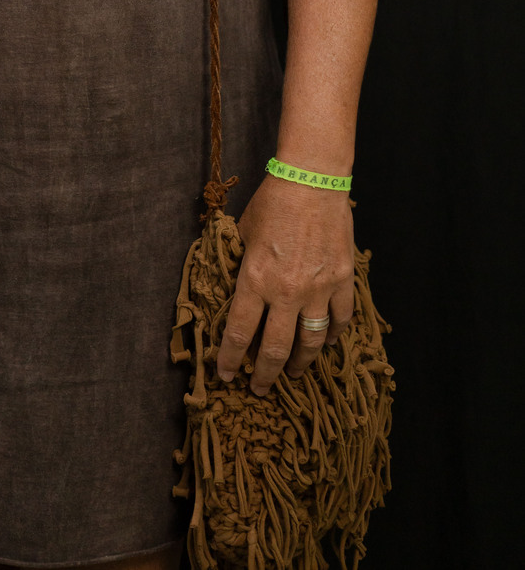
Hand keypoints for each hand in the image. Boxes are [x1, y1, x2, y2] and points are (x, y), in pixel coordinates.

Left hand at [216, 174, 354, 394]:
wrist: (312, 181)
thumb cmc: (272, 202)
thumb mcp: (243, 233)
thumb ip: (241, 264)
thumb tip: (236, 286)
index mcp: (254, 279)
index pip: (238, 331)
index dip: (230, 358)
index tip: (226, 375)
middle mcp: (285, 292)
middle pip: (274, 348)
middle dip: (264, 375)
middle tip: (259, 389)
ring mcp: (317, 289)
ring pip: (311, 342)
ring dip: (300, 363)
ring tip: (294, 373)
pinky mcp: (341, 281)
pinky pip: (340, 319)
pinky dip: (333, 335)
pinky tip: (326, 341)